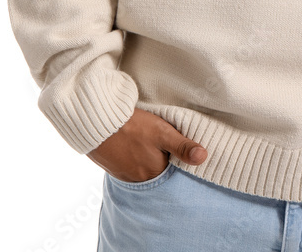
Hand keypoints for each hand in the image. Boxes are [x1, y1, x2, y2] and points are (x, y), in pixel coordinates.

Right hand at [86, 108, 207, 182]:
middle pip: (157, 168)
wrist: (98, 122)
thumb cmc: (133, 126)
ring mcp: (124, 175)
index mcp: (155, 172)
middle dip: (160, 157)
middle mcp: (139, 179)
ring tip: (145, 140)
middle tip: (157, 140)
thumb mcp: (162, 133)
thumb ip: (182, 146)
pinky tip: (131, 143)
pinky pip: (128, 165)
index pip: (172, 167)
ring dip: (145, 157)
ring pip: (142, 167)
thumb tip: (203, 157)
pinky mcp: (113, 167)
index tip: (174, 144)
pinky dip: (132, 156)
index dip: (175, 155)